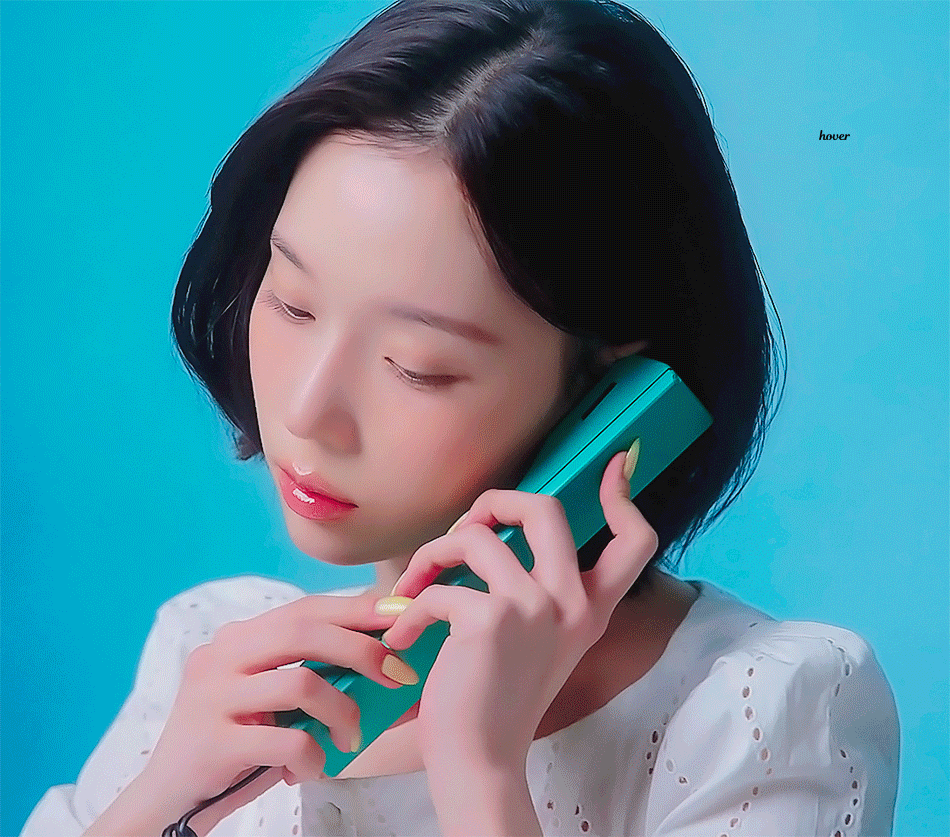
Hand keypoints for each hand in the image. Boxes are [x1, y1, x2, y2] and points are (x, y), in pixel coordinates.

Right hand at [133, 591, 406, 836]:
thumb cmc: (237, 746)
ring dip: (342, 711)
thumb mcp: (270, 701)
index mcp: (237, 640)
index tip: (399, 616)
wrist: (169, 799)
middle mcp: (220, 657)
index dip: (355, 610)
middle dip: (361, 649)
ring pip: (300, 683)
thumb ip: (310, 676)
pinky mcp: (213, 742)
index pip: (304, 609)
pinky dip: (313, 756)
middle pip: (303, 632)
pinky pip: (285, 741)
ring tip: (351, 738)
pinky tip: (313, 768)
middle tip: (398, 675)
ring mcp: (212, 697)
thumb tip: (386, 665)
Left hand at [382, 448, 658, 771]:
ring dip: (433, 554)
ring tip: (412, 588)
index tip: (617, 463)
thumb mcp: (539, 642)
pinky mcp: (491, 619)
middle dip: (494, 501)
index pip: (634, 543)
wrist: (480, 761)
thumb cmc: (497, 699)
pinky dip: (410, 608)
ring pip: (476, 536)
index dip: (625, 497)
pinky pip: (438, 586)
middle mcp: (571, 603)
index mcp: (589, 609)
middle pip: (545, 508)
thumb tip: (498, 536)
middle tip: (466, 528)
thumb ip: (538, 591)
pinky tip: (402, 639)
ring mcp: (535, 608)